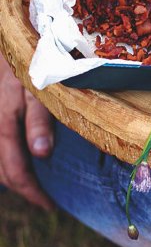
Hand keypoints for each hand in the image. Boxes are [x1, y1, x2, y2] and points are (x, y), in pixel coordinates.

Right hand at [0, 53, 54, 209]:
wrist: (9, 42)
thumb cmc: (29, 63)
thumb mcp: (40, 90)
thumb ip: (39, 121)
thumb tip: (41, 154)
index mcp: (3, 126)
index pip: (15, 173)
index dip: (32, 194)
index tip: (50, 205)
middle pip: (1, 173)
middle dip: (22, 188)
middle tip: (44, 198)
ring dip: (10, 175)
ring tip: (32, 182)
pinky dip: (4, 158)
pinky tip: (17, 157)